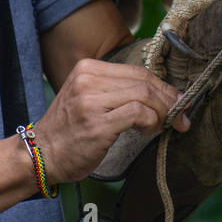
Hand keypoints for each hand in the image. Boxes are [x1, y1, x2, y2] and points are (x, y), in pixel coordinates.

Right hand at [30, 59, 190, 185]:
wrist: (40, 154)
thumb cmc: (69, 130)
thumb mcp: (88, 98)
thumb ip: (117, 90)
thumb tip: (161, 94)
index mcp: (88, 68)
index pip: (137, 71)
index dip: (163, 86)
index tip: (178, 100)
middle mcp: (88, 79)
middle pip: (144, 82)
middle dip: (169, 99)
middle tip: (181, 116)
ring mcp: (91, 101)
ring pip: (144, 96)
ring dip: (162, 113)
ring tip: (161, 126)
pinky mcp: (97, 123)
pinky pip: (137, 114)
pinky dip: (151, 122)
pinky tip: (148, 131)